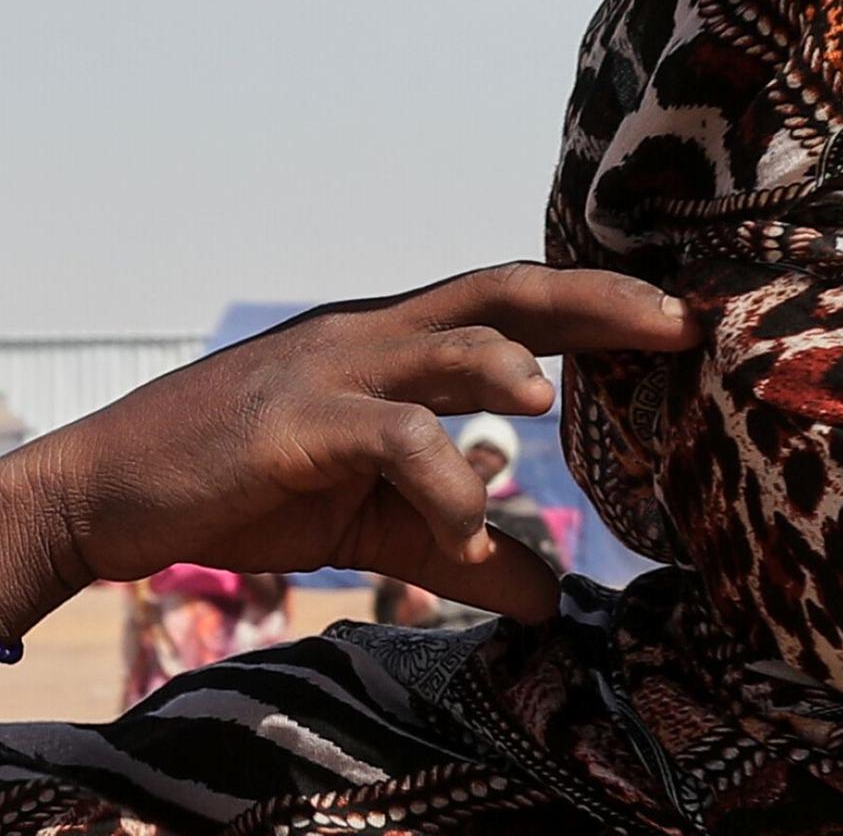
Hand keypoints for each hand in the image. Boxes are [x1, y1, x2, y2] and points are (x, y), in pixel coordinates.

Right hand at [2, 264, 696, 633]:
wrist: (111, 487)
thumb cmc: (255, 483)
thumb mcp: (376, 520)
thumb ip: (463, 546)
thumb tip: (551, 599)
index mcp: (404, 341)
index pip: (519, 298)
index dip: (601, 303)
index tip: (683, 317)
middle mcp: (379, 333)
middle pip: (504, 290)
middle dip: (596, 302)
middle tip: (676, 322)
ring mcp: (334, 369)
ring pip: (440, 341)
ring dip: (502, 367)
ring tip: (552, 407)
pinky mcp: (290, 422)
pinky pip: (380, 435)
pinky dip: (432, 474)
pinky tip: (464, 521)